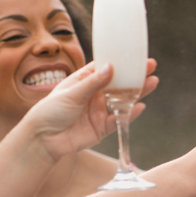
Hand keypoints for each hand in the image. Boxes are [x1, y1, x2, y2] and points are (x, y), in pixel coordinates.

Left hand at [25, 60, 159, 159]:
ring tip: (152, 82)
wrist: (42, 140)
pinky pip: (120, 119)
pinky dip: (130, 113)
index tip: (135, 55)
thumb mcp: (71, 93)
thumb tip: (111, 68)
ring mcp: (100, 111)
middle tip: (151, 66)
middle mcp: (94, 94)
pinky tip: (140, 106)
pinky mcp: (103, 127)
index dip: (120, 62)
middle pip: (119, 83)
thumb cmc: (49, 112)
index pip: (105, 68)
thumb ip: (92, 83)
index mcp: (84, 81)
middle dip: (135, 75)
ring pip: (123, 100)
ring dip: (138, 92)